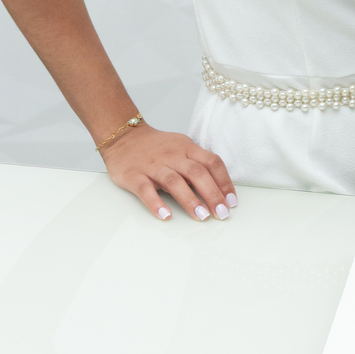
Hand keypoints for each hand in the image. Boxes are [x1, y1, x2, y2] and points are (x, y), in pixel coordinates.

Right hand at [101, 123, 237, 222]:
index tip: (231, 202)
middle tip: (221, 213)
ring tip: (201, 216)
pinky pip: (146, 190)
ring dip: (190, 200)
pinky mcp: (134, 175)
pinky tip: (166, 215)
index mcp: (187, 148)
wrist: (123, 137)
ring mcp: (153, 166)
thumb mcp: (181, 148)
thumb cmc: (157, 147)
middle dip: (212, 194)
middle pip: (197, 173)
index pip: (211, 162)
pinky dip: (156, 203)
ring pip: (174, 182)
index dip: (224, 182)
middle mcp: (172, 156)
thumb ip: (197, 164)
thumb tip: (218, 189)